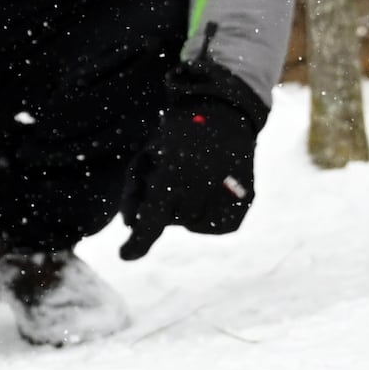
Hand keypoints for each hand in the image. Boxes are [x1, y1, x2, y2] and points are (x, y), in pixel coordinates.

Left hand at [119, 62, 268, 261]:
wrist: (225, 114)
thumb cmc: (178, 135)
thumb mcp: (148, 156)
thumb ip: (134, 192)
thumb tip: (129, 225)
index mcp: (174, 174)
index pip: (153, 218)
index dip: (139, 241)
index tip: (125, 256)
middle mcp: (202, 188)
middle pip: (170, 220)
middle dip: (166, 205)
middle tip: (174, 175)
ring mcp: (226, 198)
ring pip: (191, 224)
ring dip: (185, 209)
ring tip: (194, 179)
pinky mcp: (243, 204)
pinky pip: (214, 226)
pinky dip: (206, 214)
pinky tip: (209, 190)